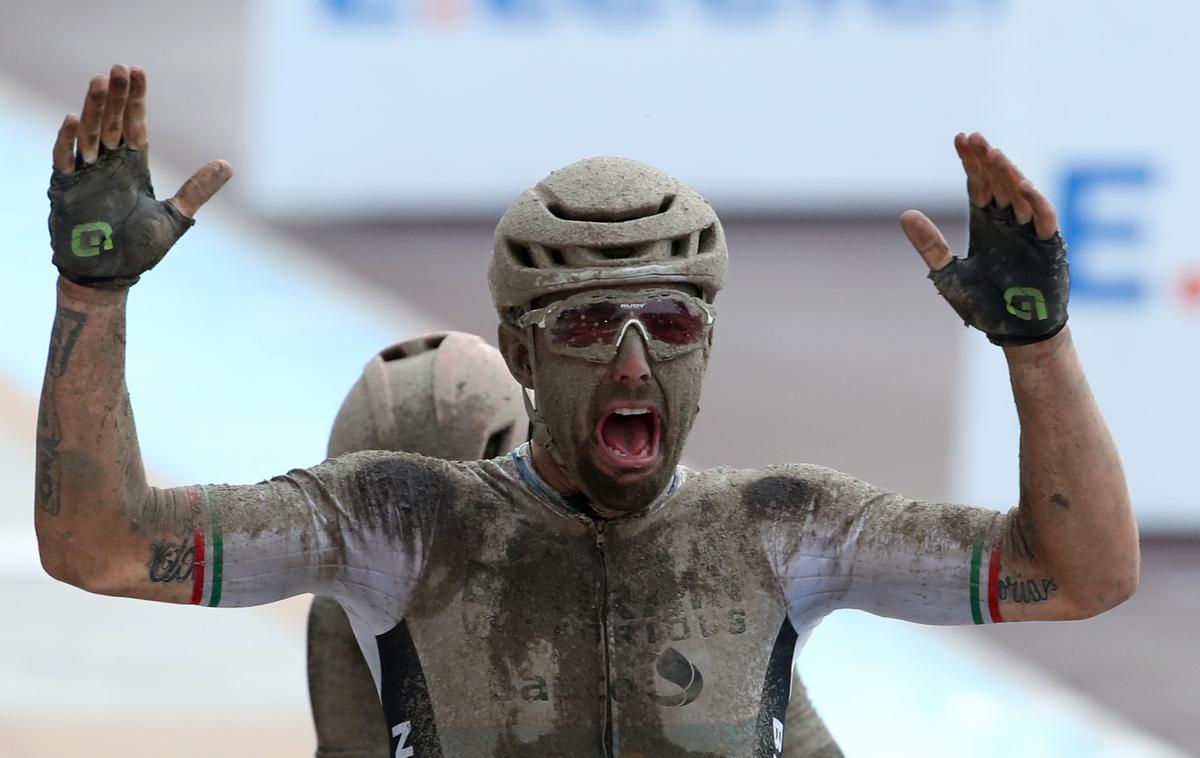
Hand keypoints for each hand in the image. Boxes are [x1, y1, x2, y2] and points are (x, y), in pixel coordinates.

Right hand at [48, 64, 231, 287]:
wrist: (109, 275)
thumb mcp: (176, 216)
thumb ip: (198, 190)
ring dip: (93, 109)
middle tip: (119, 69)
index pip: (135, 124)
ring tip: (99, 82)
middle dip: (115, 96)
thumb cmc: (140, 248)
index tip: (138, 72)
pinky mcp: (66, 189)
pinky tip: (74, 119)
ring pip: (89, 133)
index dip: (136, 99)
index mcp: (133, 166)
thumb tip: (228, 166)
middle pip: (111, 122)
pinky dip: (68, 141)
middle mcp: (109, 164)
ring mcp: (86, 174)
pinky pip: (65, 160)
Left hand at [899, 132, 1068, 345]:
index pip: (979, 184)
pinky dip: (1035, 202)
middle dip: (987, 159)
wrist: (1015, 333)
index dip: (971, 162)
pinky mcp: (1049, 247)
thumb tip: (905, 214)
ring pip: (1021, 194)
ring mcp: (1030, 232)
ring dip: (1008, 173)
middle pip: (999, 182)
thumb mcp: (948, 272)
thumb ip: (930, 244)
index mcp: (987, 224)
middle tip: (973, 137)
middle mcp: (1010, 222)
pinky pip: (1044, 219)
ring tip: (992, 153)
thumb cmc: (984, 305)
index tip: (960, 138)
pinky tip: (1021, 185)